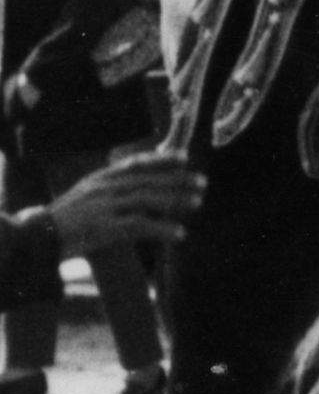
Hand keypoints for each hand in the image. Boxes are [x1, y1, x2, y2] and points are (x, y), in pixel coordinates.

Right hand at [47, 151, 201, 256]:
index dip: (162, 159)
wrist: (40, 236)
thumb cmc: (67, 217)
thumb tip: (141, 183)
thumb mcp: (87, 192)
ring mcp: (105, 207)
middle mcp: (105, 189)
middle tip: (202, 183)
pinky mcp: (105, 228)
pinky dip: (163, 229)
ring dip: (176, 200)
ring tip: (197, 202)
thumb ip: (112, 185)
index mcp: (101, 178)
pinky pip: (140, 226)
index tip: (185, 157)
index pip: (136, 163)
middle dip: (178, 180)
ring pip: (147, 199)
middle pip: (148, 180)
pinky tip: (180, 233)